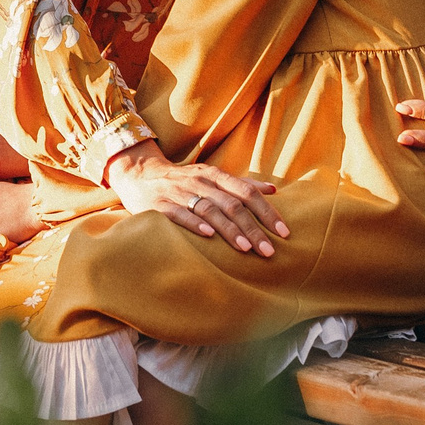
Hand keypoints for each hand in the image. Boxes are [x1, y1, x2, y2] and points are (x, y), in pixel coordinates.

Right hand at [106, 140, 288, 257]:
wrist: (140, 174)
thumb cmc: (184, 180)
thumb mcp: (213, 177)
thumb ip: (241, 184)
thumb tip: (273, 190)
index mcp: (216, 175)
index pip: (248, 192)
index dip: (267, 212)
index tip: (284, 232)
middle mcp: (201, 181)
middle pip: (233, 204)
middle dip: (253, 228)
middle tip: (269, 250)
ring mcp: (180, 192)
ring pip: (210, 210)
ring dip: (230, 230)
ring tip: (246, 248)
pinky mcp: (160, 205)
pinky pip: (179, 214)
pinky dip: (195, 224)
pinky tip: (208, 236)